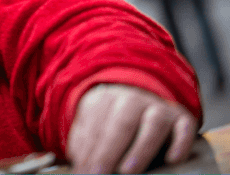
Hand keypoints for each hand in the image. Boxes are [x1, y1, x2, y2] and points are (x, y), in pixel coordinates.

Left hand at [67, 83, 196, 173]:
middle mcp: (133, 99)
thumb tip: (81, 166)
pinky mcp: (182, 119)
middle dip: (108, 152)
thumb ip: (87, 145)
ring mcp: (160, 107)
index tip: (84, 172)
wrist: (143, 104)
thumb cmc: (112, 125)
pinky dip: (180, 143)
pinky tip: (173, 160)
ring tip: (128, 171)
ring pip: (154, 124)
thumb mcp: (94, 128)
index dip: (89, 152)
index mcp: (105, 99)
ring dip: (141, 149)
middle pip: (121, 124)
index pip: (95, 126)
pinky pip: (185, 128)